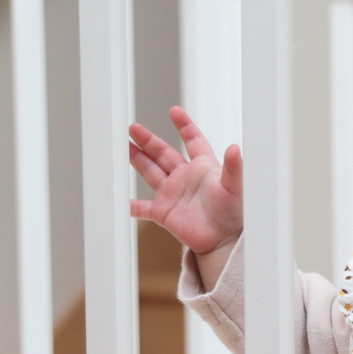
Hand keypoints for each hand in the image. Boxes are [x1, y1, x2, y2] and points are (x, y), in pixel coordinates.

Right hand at [128, 106, 242, 254]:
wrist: (225, 242)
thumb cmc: (234, 215)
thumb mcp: (234, 187)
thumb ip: (234, 168)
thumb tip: (235, 148)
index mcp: (203, 168)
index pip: (193, 141)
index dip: (184, 126)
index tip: (174, 111)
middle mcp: (185, 178)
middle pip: (163, 153)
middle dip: (148, 140)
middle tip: (132, 128)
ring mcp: (173, 194)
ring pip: (150, 172)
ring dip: (136, 159)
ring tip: (121, 146)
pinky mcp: (164, 213)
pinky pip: (141, 207)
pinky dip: (129, 204)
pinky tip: (117, 197)